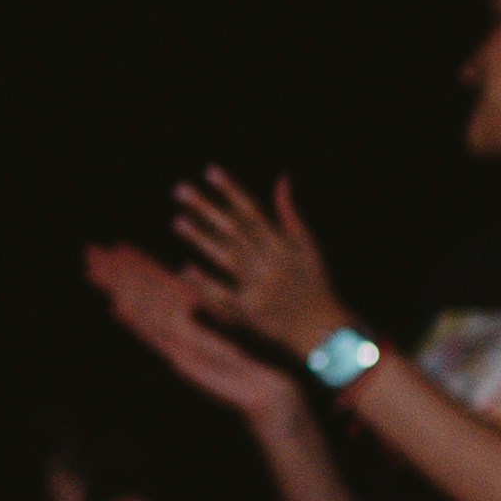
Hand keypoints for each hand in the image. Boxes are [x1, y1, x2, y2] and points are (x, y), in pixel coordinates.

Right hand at [85, 236, 295, 418]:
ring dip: (119, 291)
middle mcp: (179, 327)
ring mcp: (177, 342)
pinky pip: (156, 335)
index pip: (160, 284)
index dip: (139, 265)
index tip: (118, 245)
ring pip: (143, 310)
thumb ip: (207, 304)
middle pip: (143, 294)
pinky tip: (117, 308)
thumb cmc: (252, 358)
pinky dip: (136, 321)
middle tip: (90, 251)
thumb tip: (187, 277)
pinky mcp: (182, 361)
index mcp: (192, 316)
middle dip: (118, 274)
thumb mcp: (230, 324)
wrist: (265, 389)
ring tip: (94, 271)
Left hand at [174, 167, 349, 367]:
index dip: (230, 190)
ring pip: (225, 258)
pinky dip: (205, 282)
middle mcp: (270, 264)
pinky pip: (224, 296)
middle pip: (233, 230)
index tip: (209, 171)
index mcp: (284, 246)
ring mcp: (259, 289)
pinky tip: (185, 268)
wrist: (323, 330)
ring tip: (177, 220)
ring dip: (200, 239)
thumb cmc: (315, 283)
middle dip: (206, 208)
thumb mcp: (308, 245)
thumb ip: (290, 212)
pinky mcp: (250, 313)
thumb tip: (283, 178)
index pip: (252, 211)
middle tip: (180, 190)